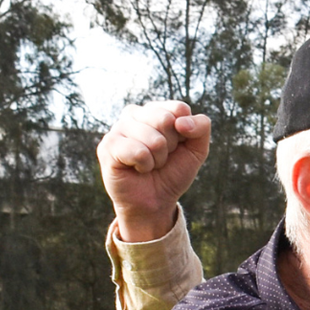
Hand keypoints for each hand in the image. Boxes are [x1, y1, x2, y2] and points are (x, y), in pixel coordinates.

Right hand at [97, 101, 210, 241]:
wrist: (155, 201)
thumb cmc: (173, 171)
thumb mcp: (197, 149)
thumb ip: (201, 127)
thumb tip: (181, 122)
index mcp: (155, 110)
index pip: (179, 108)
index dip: (185, 132)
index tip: (178, 145)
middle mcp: (134, 114)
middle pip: (165, 120)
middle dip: (171, 146)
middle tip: (161, 157)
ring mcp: (118, 128)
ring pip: (154, 139)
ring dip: (158, 159)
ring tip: (149, 164)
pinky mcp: (108, 146)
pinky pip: (138, 152)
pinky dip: (145, 165)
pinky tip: (137, 168)